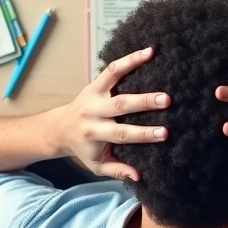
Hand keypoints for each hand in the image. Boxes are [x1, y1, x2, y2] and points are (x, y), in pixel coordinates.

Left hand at [49, 47, 170, 180]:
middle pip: (120, 106)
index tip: (164, 133)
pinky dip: (129, 59)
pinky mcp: (95, 83)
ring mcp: (94, 95)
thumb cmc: (85, 149)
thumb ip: (117, 170)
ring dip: (135, 68)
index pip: (122, 134)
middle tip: (167, 100)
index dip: (143, 134)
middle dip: (144, 103)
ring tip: (155, 58)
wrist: (60, 130)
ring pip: (114, 79)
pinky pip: (112, 69)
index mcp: (95, 134)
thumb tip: (139, 176)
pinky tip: (148, 51)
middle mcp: (93, 113)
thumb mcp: (97, 165)